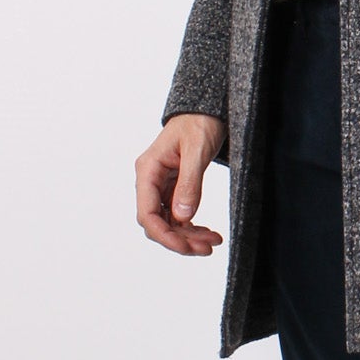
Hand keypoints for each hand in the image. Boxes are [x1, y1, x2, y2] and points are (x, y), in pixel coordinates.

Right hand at [135, 113, 226, 255]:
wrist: (206, 110)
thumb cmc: (200, 123)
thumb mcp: (197, 151)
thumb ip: (190, 183)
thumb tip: (183, 217)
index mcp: (148, 170)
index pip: (147, 213)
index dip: (164, 235)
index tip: (186, 247)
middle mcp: (150, 180)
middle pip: (156, 223)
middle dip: (180, 240)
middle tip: (207, 249)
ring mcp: (161, 185)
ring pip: (168, 222)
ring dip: (188, 236)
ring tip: (213, 243)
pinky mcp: (173, 188)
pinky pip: (178, 215)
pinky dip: (192, 227)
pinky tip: (209, 232)